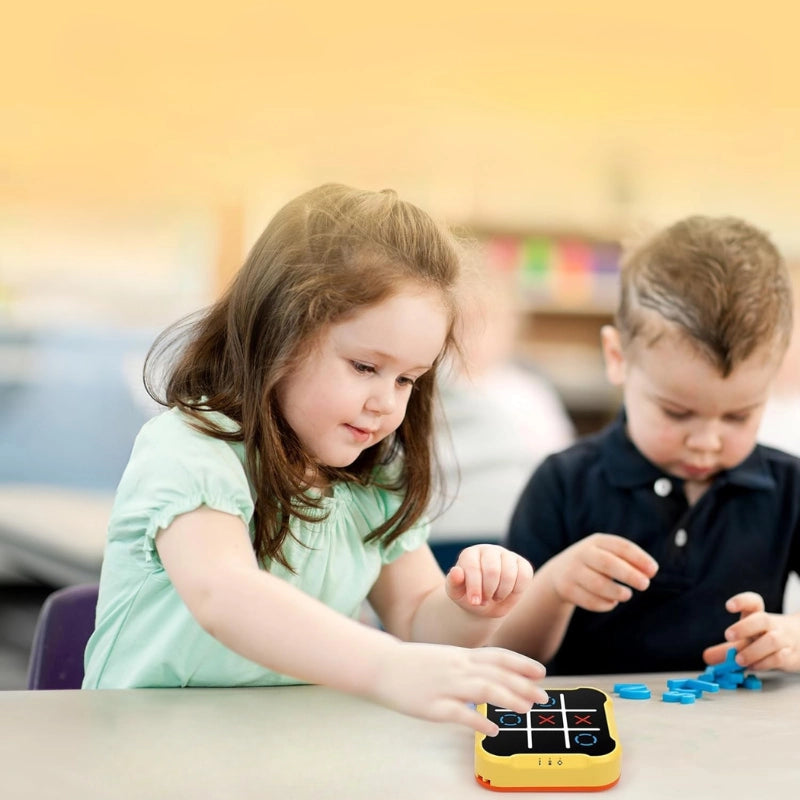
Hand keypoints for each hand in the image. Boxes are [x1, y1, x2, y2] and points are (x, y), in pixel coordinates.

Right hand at [369, 641, 547, 735]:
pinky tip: (491, 729)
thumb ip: (466, 665)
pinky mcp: (432, 706)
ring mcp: (445, 685)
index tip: (540, 672)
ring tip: (525, 710)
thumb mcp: (444, 657)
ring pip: (483, 688)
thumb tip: (491, 676)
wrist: (381, 665)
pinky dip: (478, 720)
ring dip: (508, 698)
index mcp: (460, 655)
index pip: (498, 656)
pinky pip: (460, 713)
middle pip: (497, 674)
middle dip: (523, 685)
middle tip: (543, 698)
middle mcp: (457, 667)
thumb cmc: (413, 664)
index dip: (521, 664)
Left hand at [445, 545, 532, 617]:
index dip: (474, 587)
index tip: (474, 602)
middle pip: (493, 570)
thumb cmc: (468, 595)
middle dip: (488, 591)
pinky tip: (508, 593)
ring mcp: (506, 555)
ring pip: (510, 573)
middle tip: (484, 600)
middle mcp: (488, 550)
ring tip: (495, 597)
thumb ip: (453, 583)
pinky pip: (525, 575)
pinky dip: (517, 589)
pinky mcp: (521, 563)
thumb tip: (456, 572)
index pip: (473, 567)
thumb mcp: (456, 593)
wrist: (485, 602)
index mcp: (469, 555)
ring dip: (502, 592)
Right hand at [543, 533, 657, 611]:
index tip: (654, 570)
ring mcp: (572, 571)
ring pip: (597, 584)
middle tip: (645, 585)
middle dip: (629, 574)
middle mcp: (582, 553)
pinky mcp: (566, 589)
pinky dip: (604, 604)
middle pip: (607, 563)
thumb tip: (650, 571)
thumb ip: (628, 560)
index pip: (620, 546)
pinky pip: (589, 600)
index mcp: (596, 541)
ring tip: (627, 595)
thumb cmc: (594, 564)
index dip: (639, 558)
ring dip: (616, 592)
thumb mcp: (607, 554)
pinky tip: (611, 602)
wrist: (558, 573)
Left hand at [702, 591, 799, 671]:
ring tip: (738, 660)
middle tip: (728, 635)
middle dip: (744, 627)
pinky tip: (753, 666)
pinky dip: (764, 663)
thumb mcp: (746, 640)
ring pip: (771, 640)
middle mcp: (771, 625)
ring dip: (753, 651)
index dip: (741, 601)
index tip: (728, 606)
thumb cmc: (766, 638)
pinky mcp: (791, 656)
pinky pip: (780, 658)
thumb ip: (726, 649)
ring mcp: (783, 640)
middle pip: (761, 619)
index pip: (753, 602)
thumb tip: (706, 657)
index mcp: (758, 616)